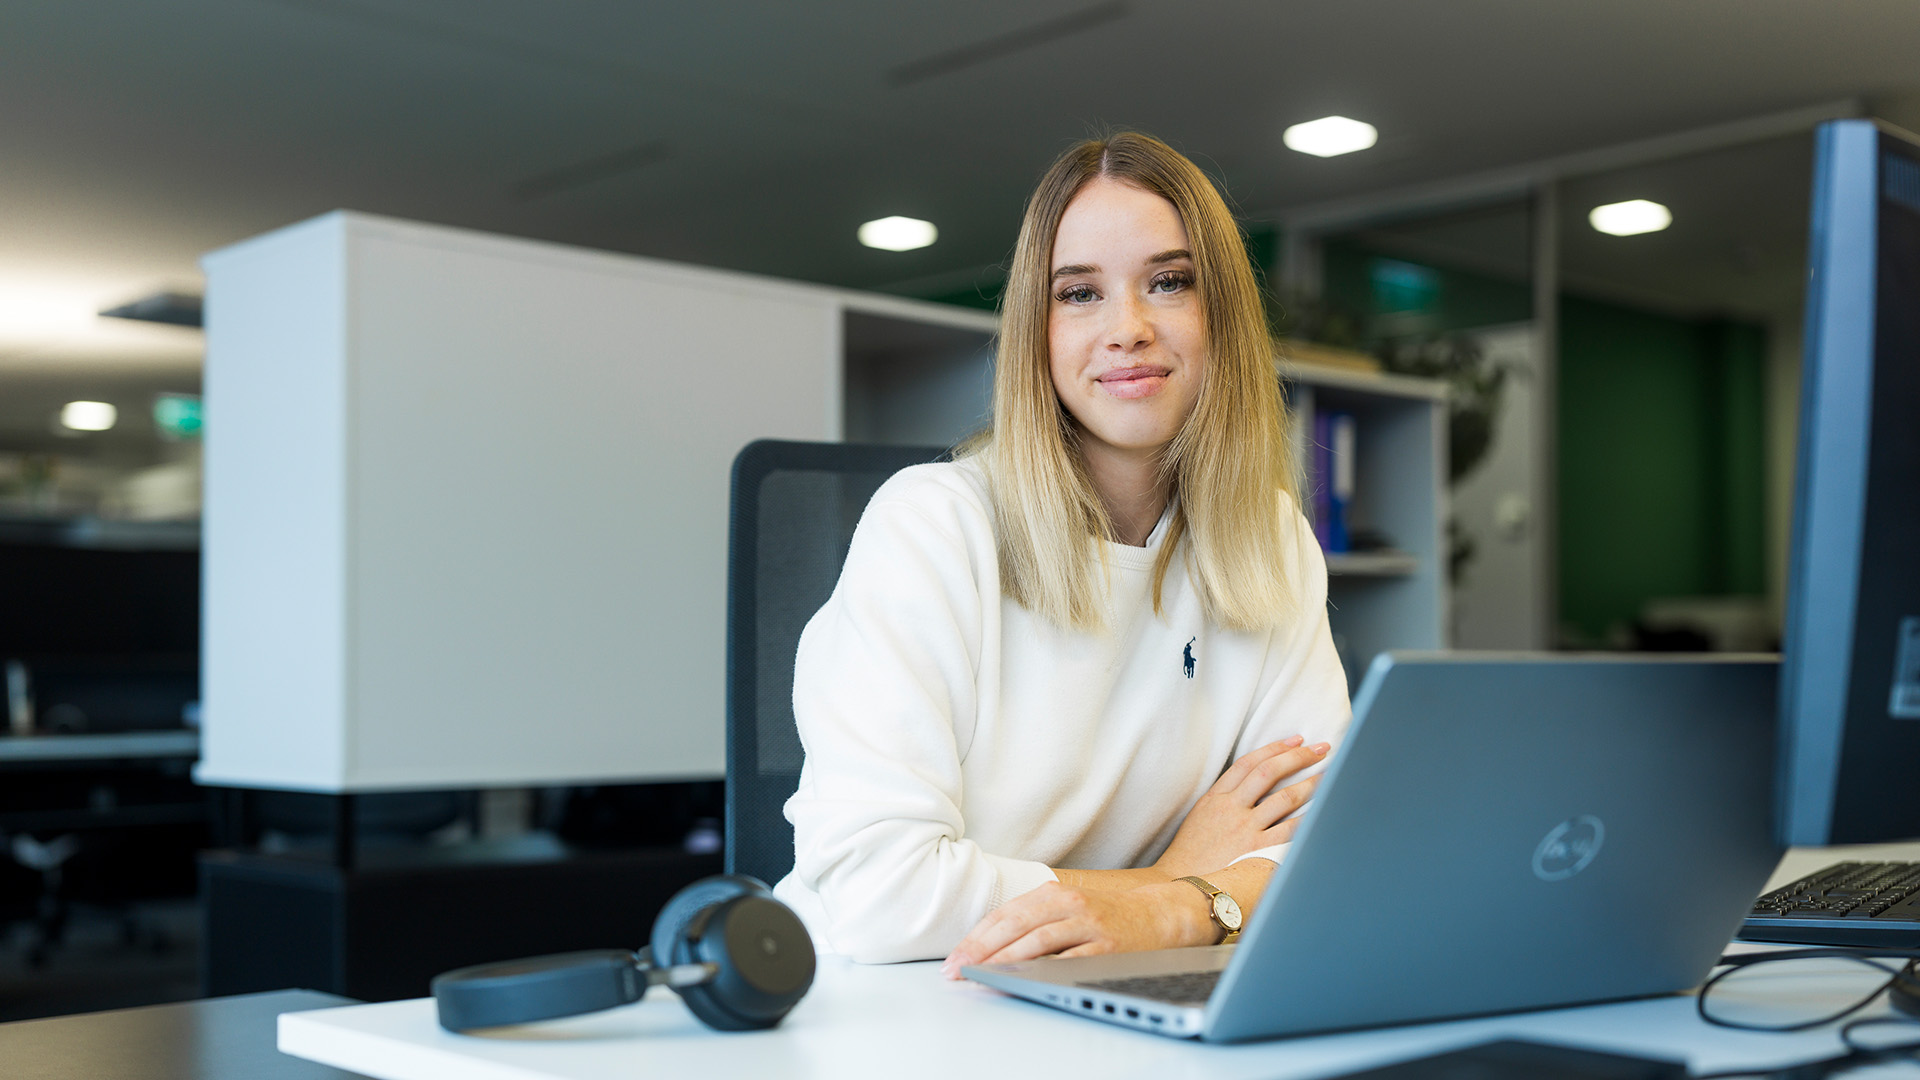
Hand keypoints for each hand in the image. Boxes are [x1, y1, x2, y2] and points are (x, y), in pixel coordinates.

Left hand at [940, 881, 1210, 977]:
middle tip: (957, 971)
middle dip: (981, 951)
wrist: (1162, 914)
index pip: (1004, 915)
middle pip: (1014, 926)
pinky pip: (1070, 961)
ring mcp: (1089, 925)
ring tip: (982, 976)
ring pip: (1037, 942)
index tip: (954, 959)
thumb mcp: (1069, 907)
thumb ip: (1036, 920)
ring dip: (1004, 961)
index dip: (975, 937)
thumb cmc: (1109, 915)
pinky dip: (1044, 970)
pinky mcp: (1107, 948)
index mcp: (1054, 892)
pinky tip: (1024, 980)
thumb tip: (990, 946)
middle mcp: (1069, 904)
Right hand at [1152, 736, 1327, 879]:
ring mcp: (1245, 830)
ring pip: (1284, 798)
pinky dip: (1308, 819)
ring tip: (1329, 776)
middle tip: (1322, 749)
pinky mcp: (1256, 852)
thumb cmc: (1191, 854)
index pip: (1249, 763)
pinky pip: (1289, 831)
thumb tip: (1252, 786)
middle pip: (1269, 772)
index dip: (1275, 748)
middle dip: (1299, 757)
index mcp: (1215, 797)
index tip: (1296, 740)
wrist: (1184, 885)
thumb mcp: (1200, 817)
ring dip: (1311, 784)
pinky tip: (1324, 811)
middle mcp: (1231, 808)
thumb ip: (1224, 799)